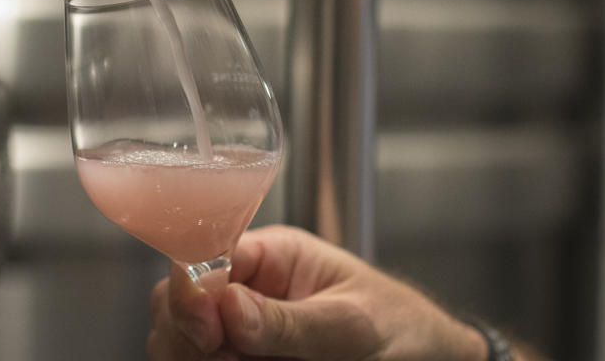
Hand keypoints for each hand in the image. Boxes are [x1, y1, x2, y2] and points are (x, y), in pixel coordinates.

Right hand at [147, 225, 486, 359]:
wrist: (427, 360)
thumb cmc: (402, 328)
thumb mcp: (353, 325)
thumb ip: (291, 320)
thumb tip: (228, 306)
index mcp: (272, 256)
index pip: (207, 255)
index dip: (192, 287)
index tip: (205, 326)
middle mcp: (246, 290)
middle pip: (177, 302)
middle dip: (186, 333)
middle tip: (222, 359)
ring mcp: (239, 332)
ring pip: (179, 343)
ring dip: (192, 357)